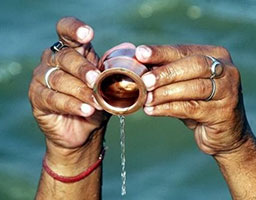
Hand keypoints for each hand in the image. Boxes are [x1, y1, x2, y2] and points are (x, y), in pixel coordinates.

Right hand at [28, 17, 109, 170]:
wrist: (84, 131)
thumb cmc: (96, 103)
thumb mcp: (108, 86)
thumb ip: (114, 71)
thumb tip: (128, 53)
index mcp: (72, 51)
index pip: (66, 30)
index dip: (74, 29)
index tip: (88, 35)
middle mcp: (53, 60)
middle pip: (65, 56)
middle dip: (83, 68)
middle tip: (96, 80)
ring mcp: (42, 78)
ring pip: (59, 79)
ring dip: (81, 91)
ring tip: (97, 103)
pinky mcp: (37, 98)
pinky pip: (53, 98)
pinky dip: (72, 105)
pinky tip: (86, 110)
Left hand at [136, 44, 248, 155]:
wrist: (225, 133)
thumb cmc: (199, 104)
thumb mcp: (184, 85)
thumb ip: (166, 74)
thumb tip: (138, 64)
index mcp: (215, 55)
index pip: (184, 50)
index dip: (161, 52)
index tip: (140, 54)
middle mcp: (226, 70)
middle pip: (194, 65)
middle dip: (166, 72)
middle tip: (144, 81)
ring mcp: (228, 91)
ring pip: (194, 88)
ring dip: (165, 92)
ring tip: (146, 98)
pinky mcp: (224, 112)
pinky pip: (192, 108)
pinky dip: (169, 108)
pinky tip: (152, 110)